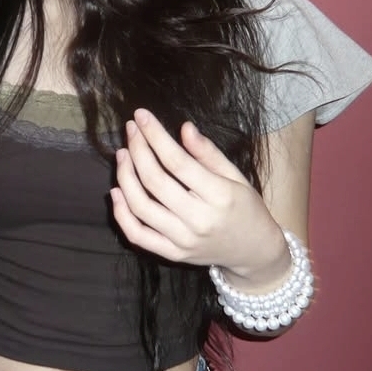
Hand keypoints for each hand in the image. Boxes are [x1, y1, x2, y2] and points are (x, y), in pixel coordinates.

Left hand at [110, 109, 288, 282]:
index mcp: (220, 196)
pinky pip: (138, 235)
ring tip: (123, 154)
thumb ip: (208, 153)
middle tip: (131, 130)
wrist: (255, 251)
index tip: (141, 116)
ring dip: (125, 177)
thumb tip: (184, 128)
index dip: (155, 136)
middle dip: (137, 150)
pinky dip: (121, 214)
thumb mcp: (236, 175)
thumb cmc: (246, 207)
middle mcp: (199, 220)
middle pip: (155, 181)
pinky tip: (116, 191)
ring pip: (141, 207)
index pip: (177, 162)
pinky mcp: (173, 254)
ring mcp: (183, 240)